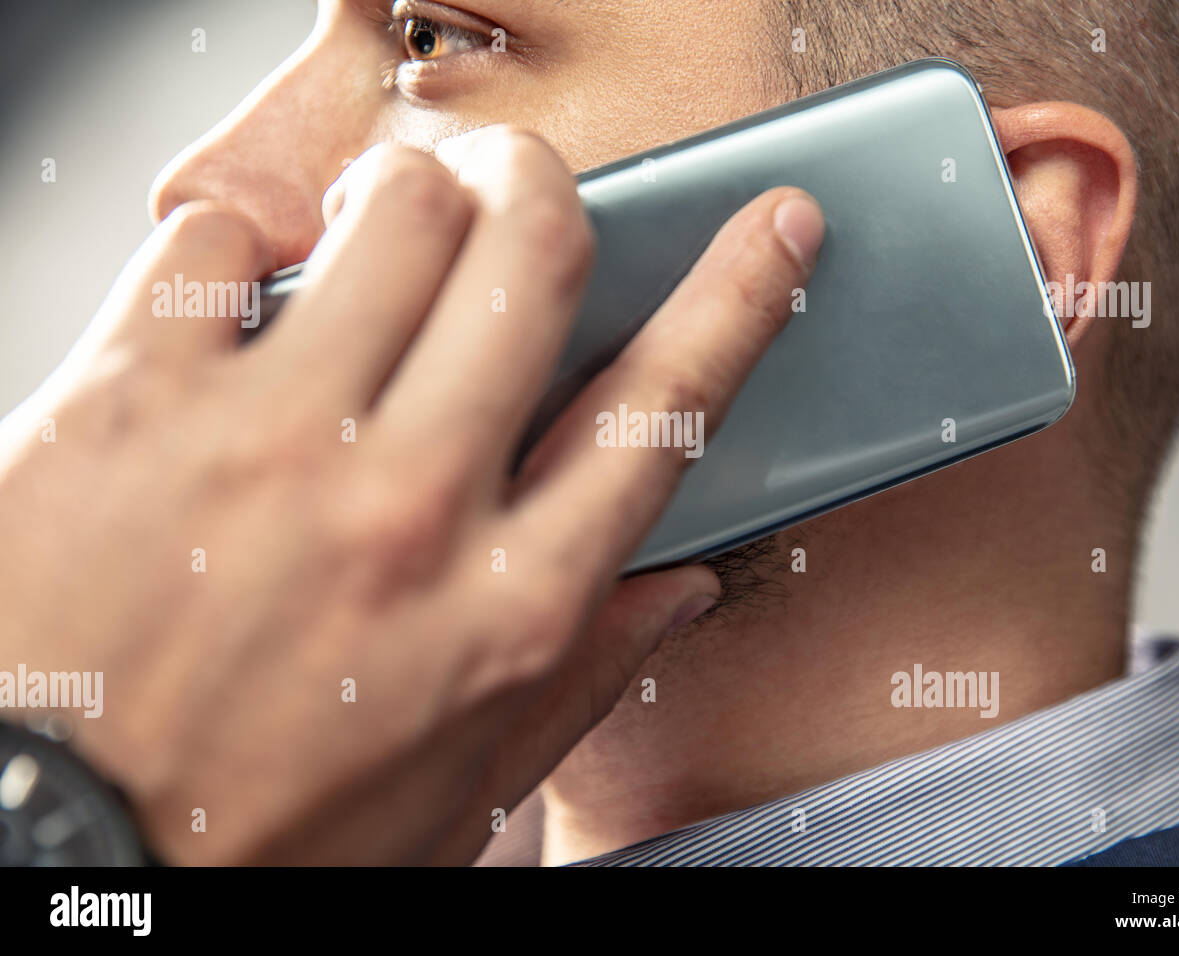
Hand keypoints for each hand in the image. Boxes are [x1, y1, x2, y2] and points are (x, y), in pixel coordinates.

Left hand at [0, 127, 823, 863]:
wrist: (49, 856)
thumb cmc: (260, 839)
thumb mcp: (465, 793)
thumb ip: (588, 674)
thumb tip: (684, 587)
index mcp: (506, 610)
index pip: (666, 406)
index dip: (741, 294)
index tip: (770, 230)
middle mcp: (406, 514)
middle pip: (537, 256)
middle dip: (544, 189)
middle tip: (515, 190)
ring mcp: (269, 450)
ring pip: (399, 214)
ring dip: (405, 198)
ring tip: (370, 238)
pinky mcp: (129, 408)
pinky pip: (214, 241)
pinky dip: (237, 241)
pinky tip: (239, 295)